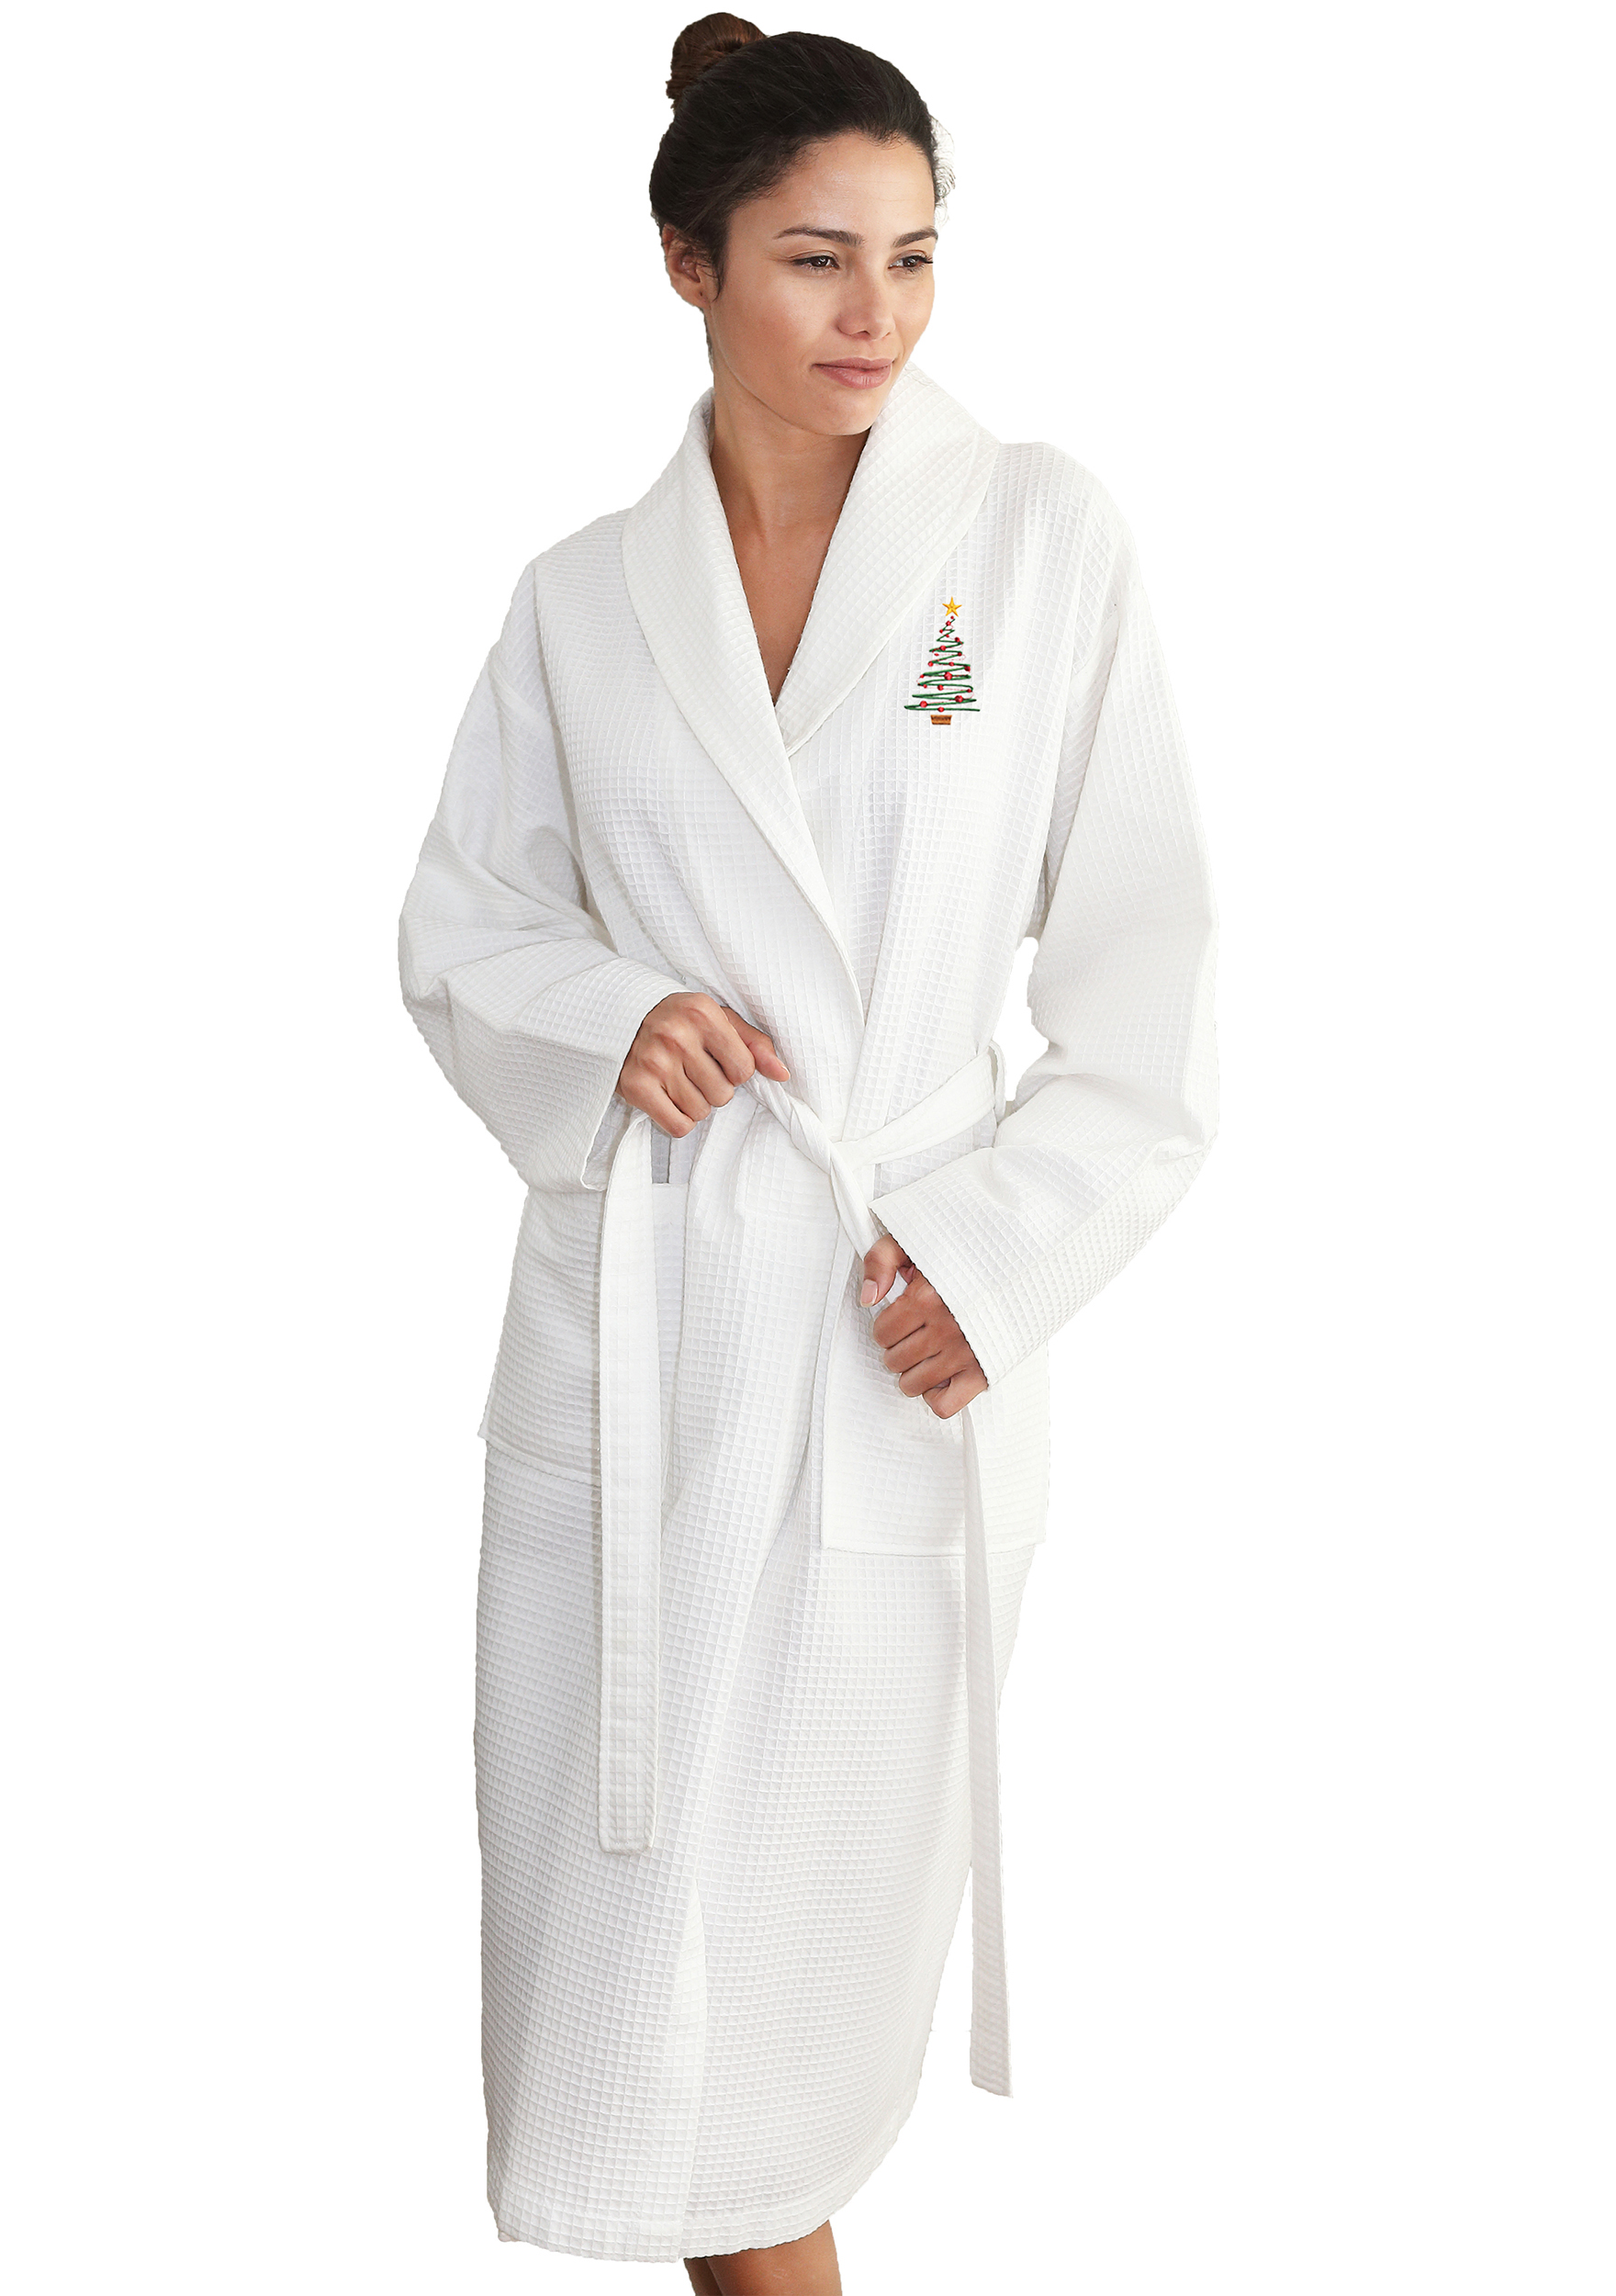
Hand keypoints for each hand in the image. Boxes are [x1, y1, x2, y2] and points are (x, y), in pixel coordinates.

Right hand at [617, 993, 789, 1139]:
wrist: (621, 1019)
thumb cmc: (679, 1021)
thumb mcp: (718, 1020)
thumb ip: (754, 1044)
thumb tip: (782, 1074)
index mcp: (702, 1014)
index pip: (744, 1069)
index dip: (736, 1072)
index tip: (718, 1061)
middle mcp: (677, 1036)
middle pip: (722, 1095)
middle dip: (713, 1088)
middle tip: (693, 1071)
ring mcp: (654, 1062)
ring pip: (700, 1112)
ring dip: (695, 1104)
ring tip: (679, 1081)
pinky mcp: (636, 1087)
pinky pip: (678, 1126)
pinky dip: (678, 1120)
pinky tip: (669, 1098)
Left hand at [860, 1236, 986, 1419]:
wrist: (1023, 1265)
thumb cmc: (966, 1254)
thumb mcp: (916, 1241)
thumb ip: (882, 1259)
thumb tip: (868, 1298)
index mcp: (926, 1298)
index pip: (882, 1332)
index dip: (886, 1326)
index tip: (902, 1318)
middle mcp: (945, 1329)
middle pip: (894, 1361)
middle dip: (898, 1348)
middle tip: (917, 1333)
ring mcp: (964, 1354)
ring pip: (912, 1385)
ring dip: (913, 1371)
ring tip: (928, 1352)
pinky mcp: (983, 1374)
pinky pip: (944, 1405)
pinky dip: (936, 1396)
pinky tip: (941, 1375)